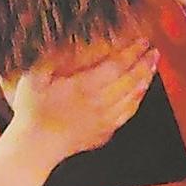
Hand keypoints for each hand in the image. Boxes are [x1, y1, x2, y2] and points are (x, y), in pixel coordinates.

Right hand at [6, 37, 155, 165]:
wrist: (35, 147)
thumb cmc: (31, 111)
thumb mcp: (34, 77)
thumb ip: (50, 56)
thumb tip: (64, 38)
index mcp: (86, 86)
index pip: (117, 65)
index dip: (132, 51)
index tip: (143, 40)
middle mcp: (100, 102)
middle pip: (131, 80)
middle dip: (145, 63)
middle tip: (154, 51)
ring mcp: (105, 120)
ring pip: (133, 97)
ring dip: (145, 80)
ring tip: (152, 67)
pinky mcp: (104, 132)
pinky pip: (128, 114)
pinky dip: (137, 101)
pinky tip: (139, 93)